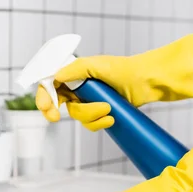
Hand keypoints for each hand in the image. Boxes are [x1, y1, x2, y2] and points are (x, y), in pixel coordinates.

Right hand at [36, 26, 192, 130]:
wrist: (147, 82)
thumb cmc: (125, 69)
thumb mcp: (97, 65)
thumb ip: (74, 70)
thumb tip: (55, 77)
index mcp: (74, 74)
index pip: (50, 86)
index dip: (44, 98)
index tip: (48, 108)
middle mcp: (79, 88)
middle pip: (61, 105)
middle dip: (60, 112)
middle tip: (56, 117)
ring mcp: (89, 102)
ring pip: (78, 117)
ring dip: (91, 116)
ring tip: (109, 110)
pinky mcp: (101, 113)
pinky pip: (91, 125)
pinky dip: (100, 123)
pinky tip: (111, 118)